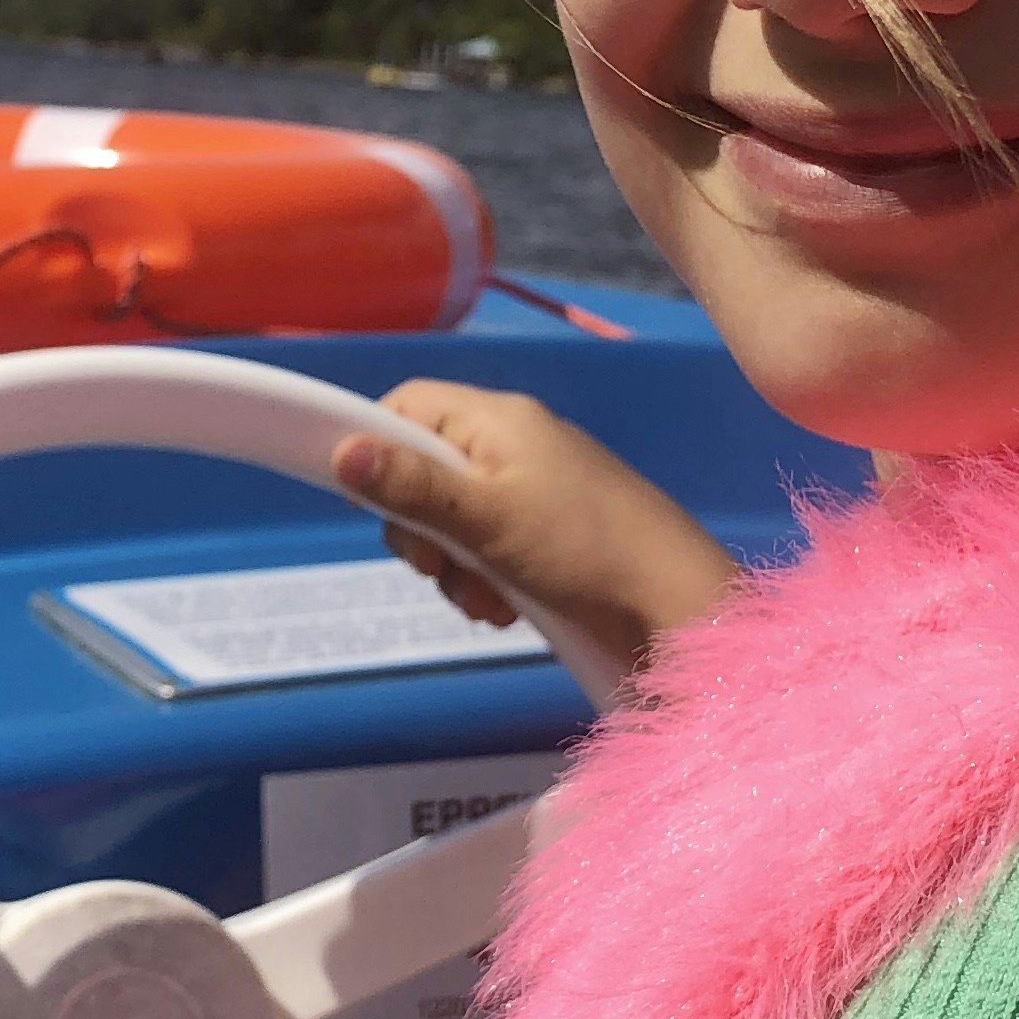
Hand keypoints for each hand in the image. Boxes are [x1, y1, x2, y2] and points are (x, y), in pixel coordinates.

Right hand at [334, 380, 737, 682]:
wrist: (676, 606)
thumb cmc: (582, 550)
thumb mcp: (485, 518)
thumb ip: (413, 487)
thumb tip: (342, 450)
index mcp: (497, 420)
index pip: (407, 408)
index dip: (376, 449)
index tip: (372, 504)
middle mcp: (513, 446)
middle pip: (422, 473)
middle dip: (420, 531)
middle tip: (439, 564)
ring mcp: (534, 492)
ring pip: (452, 522)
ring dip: (454, 568)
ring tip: (487, 599)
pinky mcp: (549, 536)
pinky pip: (488, 550)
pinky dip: (486, 582)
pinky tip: (507, 610)